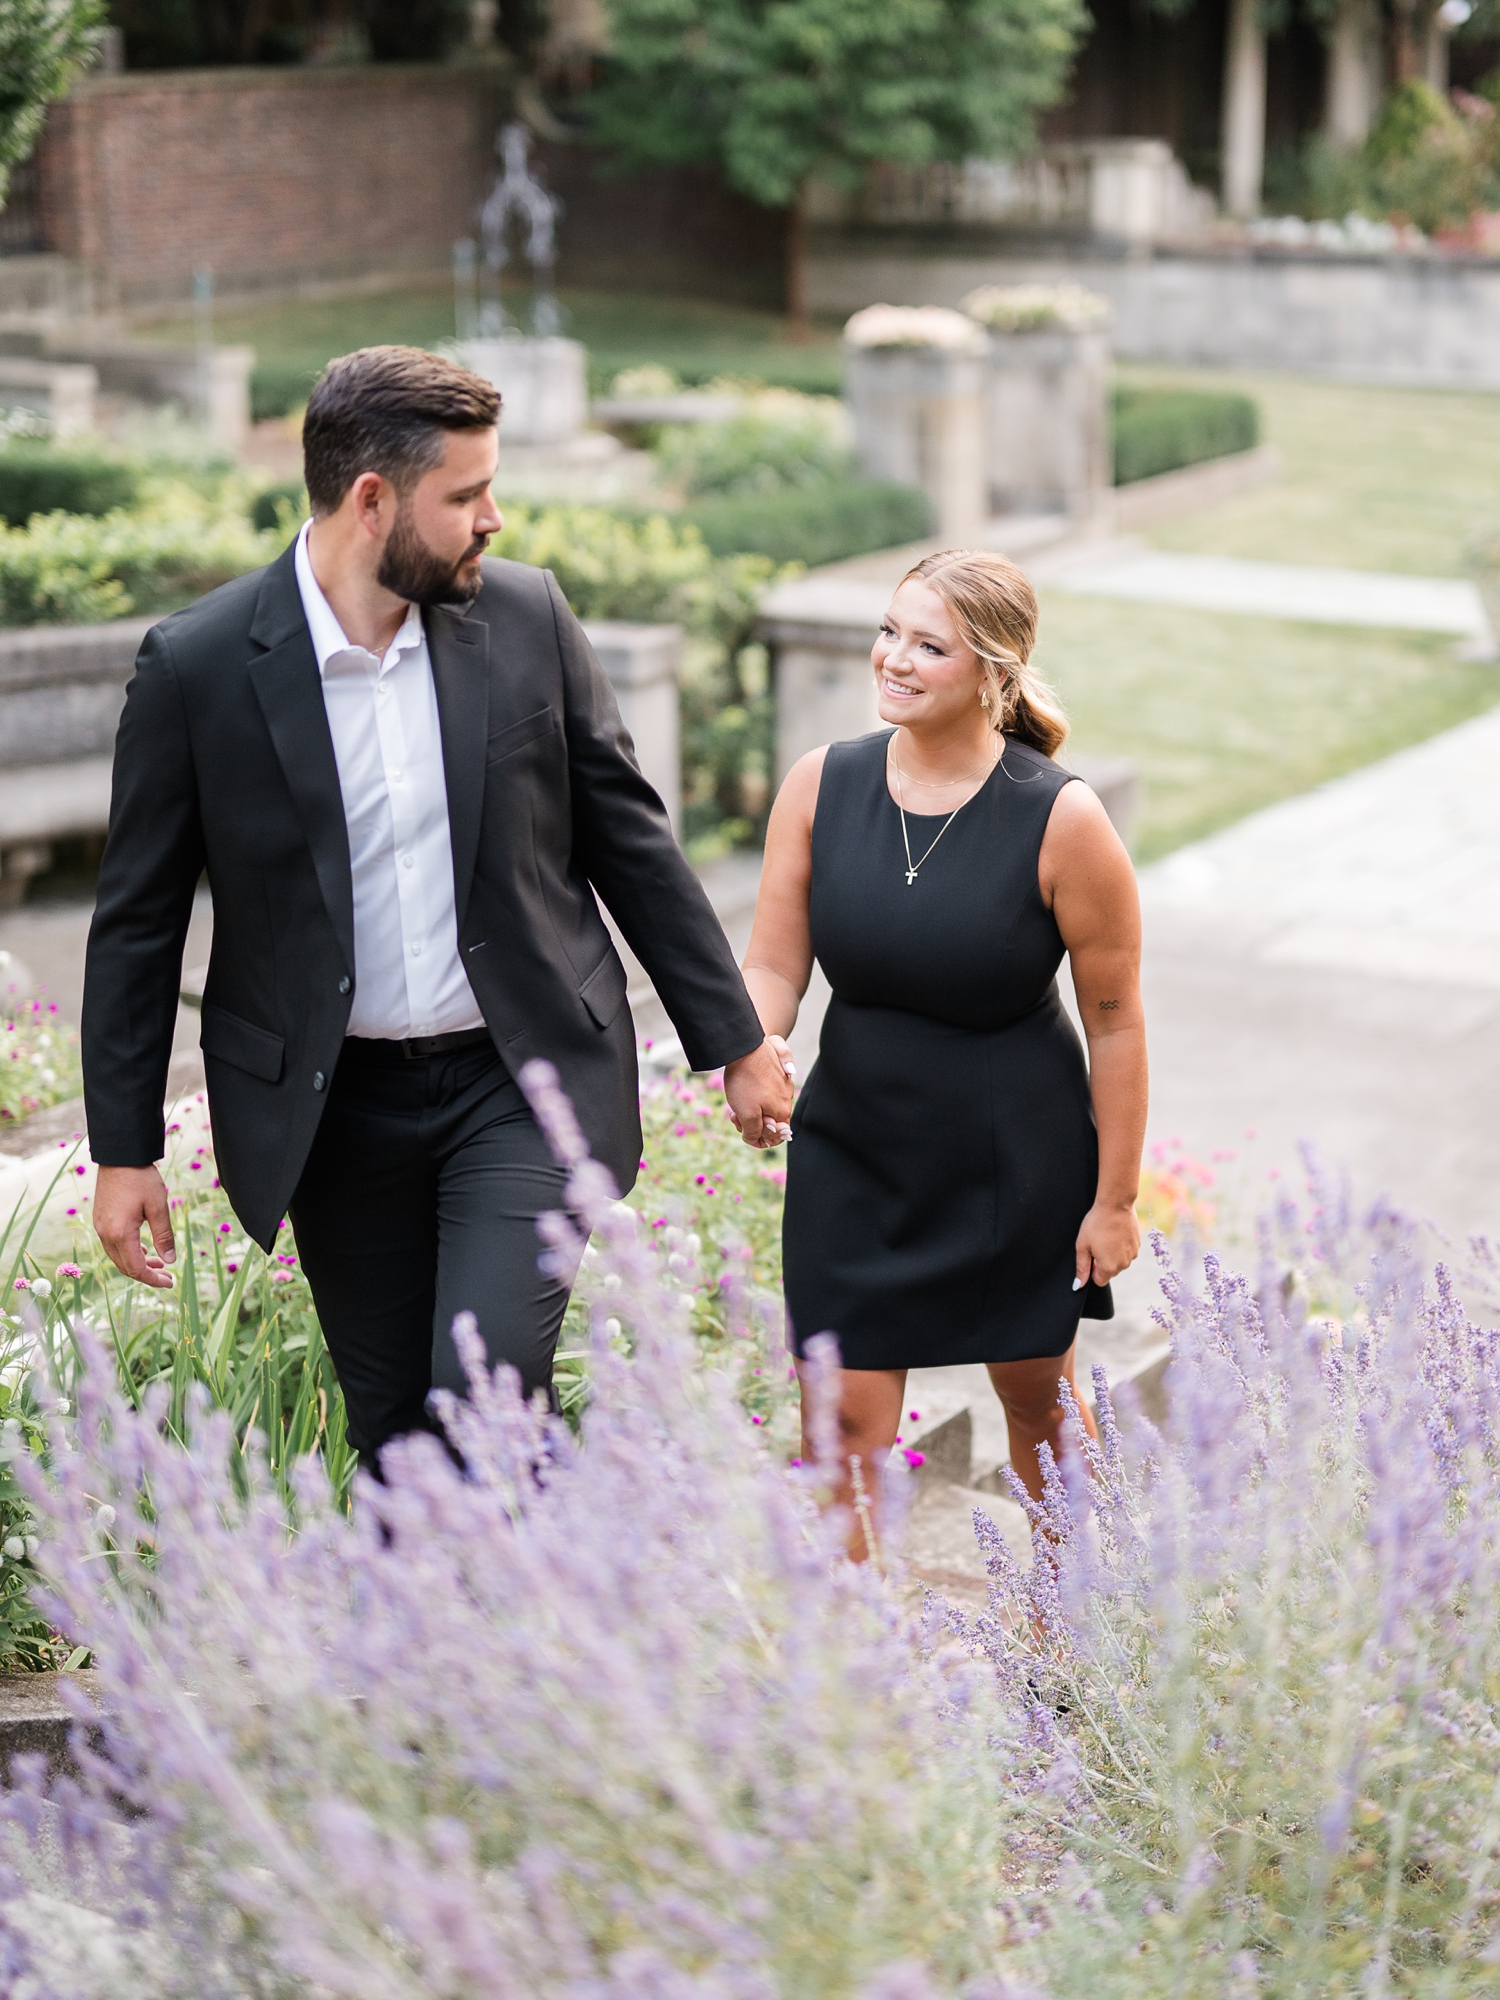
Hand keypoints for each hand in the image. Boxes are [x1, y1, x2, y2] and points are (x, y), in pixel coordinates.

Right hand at [94, 1165, 176, 1288]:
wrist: (119, 1156)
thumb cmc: (141, 1179)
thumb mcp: (158, 1207)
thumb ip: (164, 1236)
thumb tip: (170, 1260)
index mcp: (120, 1234)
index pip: (135, 1268)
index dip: (153, 1279)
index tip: (170, 1282)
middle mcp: (105, 1234)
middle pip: (124, 1266)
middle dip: (147, 1274)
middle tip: (168, 1276)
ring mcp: (100, 1227)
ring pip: (118, 1257)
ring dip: (138, 1263)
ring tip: (160, 1263)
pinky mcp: (100, 1220)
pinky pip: (113, 1245)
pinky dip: (129, 1252)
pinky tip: (144, 1250)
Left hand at [723, 1037, 795, 1148]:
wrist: (744, 1047)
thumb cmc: (745, 1082)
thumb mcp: (747, 1114)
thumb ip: (755, 1131)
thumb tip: (758, 1140)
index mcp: (782, 1112)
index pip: (778, 1137)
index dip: (760, 1140)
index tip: (744, 1131)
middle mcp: (787, 1099)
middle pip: (771, 1123)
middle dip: (752, 1125)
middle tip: (735, 1117)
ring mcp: (783, 1085)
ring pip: (767, 1108)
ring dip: (750, 1111)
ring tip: (734, 1105)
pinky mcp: (776, 1073)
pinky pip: (766, 1093)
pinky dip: (753, 1098)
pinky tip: (741, 1092)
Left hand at [1074, 1200, 1139, 1290]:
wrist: (1116, 1204)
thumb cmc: (1096, 1224)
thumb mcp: (1082, 1246)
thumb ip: (1081, 1268)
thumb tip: (1077, 1286)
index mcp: (1109, 1268)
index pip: (1099, 1281)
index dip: (1092, 1271)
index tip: (1090, 1256)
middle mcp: (1124, 1265)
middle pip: (1110, 1272)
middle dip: (1103, 1263)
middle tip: (1096, 1244)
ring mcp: (1133, 1255)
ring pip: (1119, 1262)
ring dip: (1113, 1255)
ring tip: (1106, 1236)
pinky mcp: (1138, 1245)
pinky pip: (1127, 1252)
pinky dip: (1121, 1246)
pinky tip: (1115, 1232)